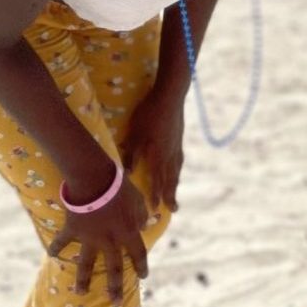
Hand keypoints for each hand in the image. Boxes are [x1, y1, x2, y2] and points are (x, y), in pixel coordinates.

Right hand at [48, 172, 149, 299]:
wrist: (94, 179)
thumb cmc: (120, 187)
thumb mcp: (138, 199)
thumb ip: (141, 214)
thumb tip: (143, 225)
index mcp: (128, 233)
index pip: (138, 254)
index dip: (142, 266)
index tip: (143, 276)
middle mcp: (109, 241)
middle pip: (114, 269)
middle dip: (115, 287)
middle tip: (115, 302)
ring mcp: (89, 238)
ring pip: (86, 264)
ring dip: (83, 280)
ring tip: (81, 292)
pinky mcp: (72, 230)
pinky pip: (63, 241)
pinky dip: (56, 247)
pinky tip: (51, 255)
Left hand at [122, 85, 185, 212]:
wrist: (171, 96)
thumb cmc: (149, 114)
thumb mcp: (136, 133)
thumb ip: (132, 154)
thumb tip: (127, 173)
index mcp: (158, 156)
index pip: (157, 181)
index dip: (156, 196)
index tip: (155, 210)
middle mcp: (169, 155)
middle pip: (170, 179)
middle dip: (171, 195)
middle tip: (174, 210)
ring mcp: (176, 147)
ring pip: (176, 171)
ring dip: (175, 184)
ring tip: (176, 193)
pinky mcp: (179, 139)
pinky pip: (179, 160)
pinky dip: (178, 170)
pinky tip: (177, 169)